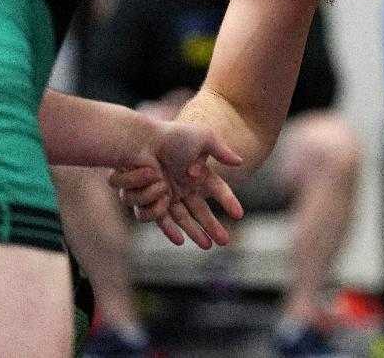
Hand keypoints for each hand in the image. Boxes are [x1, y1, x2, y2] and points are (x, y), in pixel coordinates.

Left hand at [110, 121, 244, 248]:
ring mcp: (167, 195)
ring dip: (195, 233)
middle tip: (225, 242)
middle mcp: (184, 187)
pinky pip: (160, 218)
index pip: (218, 190)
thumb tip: (240, 162)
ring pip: (183, 219)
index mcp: (198, 173)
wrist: (143, 140)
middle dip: (214, 226)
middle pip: (202, 211)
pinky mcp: (149, 200)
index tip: (239, 215)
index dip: (228, 202)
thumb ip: (222, 151)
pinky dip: (170, 230)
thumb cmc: (173, 136)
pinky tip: (180, 240)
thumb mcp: (203, 137)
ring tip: (207, 246)